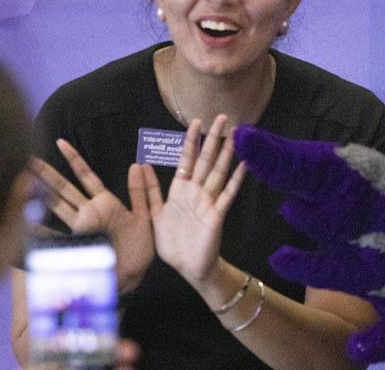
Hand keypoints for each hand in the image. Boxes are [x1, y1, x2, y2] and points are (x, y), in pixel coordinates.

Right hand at [31, 140, 154, 292]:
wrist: (136, 274)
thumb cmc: (141, 246)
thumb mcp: (146, 214)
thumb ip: (140, 191)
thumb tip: (137, 164)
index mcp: (105, 203)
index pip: (86, 175)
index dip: (74, 159)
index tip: (60, 142)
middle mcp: (89, 213)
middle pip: (64, 188)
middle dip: (46, 173)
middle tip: (27, 158)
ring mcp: (80, 228)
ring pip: (56, 205)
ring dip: (39, 194)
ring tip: (18, 181)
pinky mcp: (78, 244)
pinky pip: (55, 235)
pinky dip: (38, 231)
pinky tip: (23, 225)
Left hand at [143, 115, 245, 283]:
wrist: (188, 267)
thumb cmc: (172, 242)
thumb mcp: (154, 214)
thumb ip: (148, 190)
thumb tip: (140, 164)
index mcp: (181, 190)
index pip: (187, 159)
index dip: (191, 140)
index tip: (196, 121)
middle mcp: (197, 191)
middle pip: (206, 160)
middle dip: (214, 139)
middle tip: (223, 118)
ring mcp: (209, 202)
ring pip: (219, 172)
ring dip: (228, 153)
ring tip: (236, 135)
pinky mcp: (217, 215)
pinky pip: (228, 194)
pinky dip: (237, 179)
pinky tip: (244, 164)